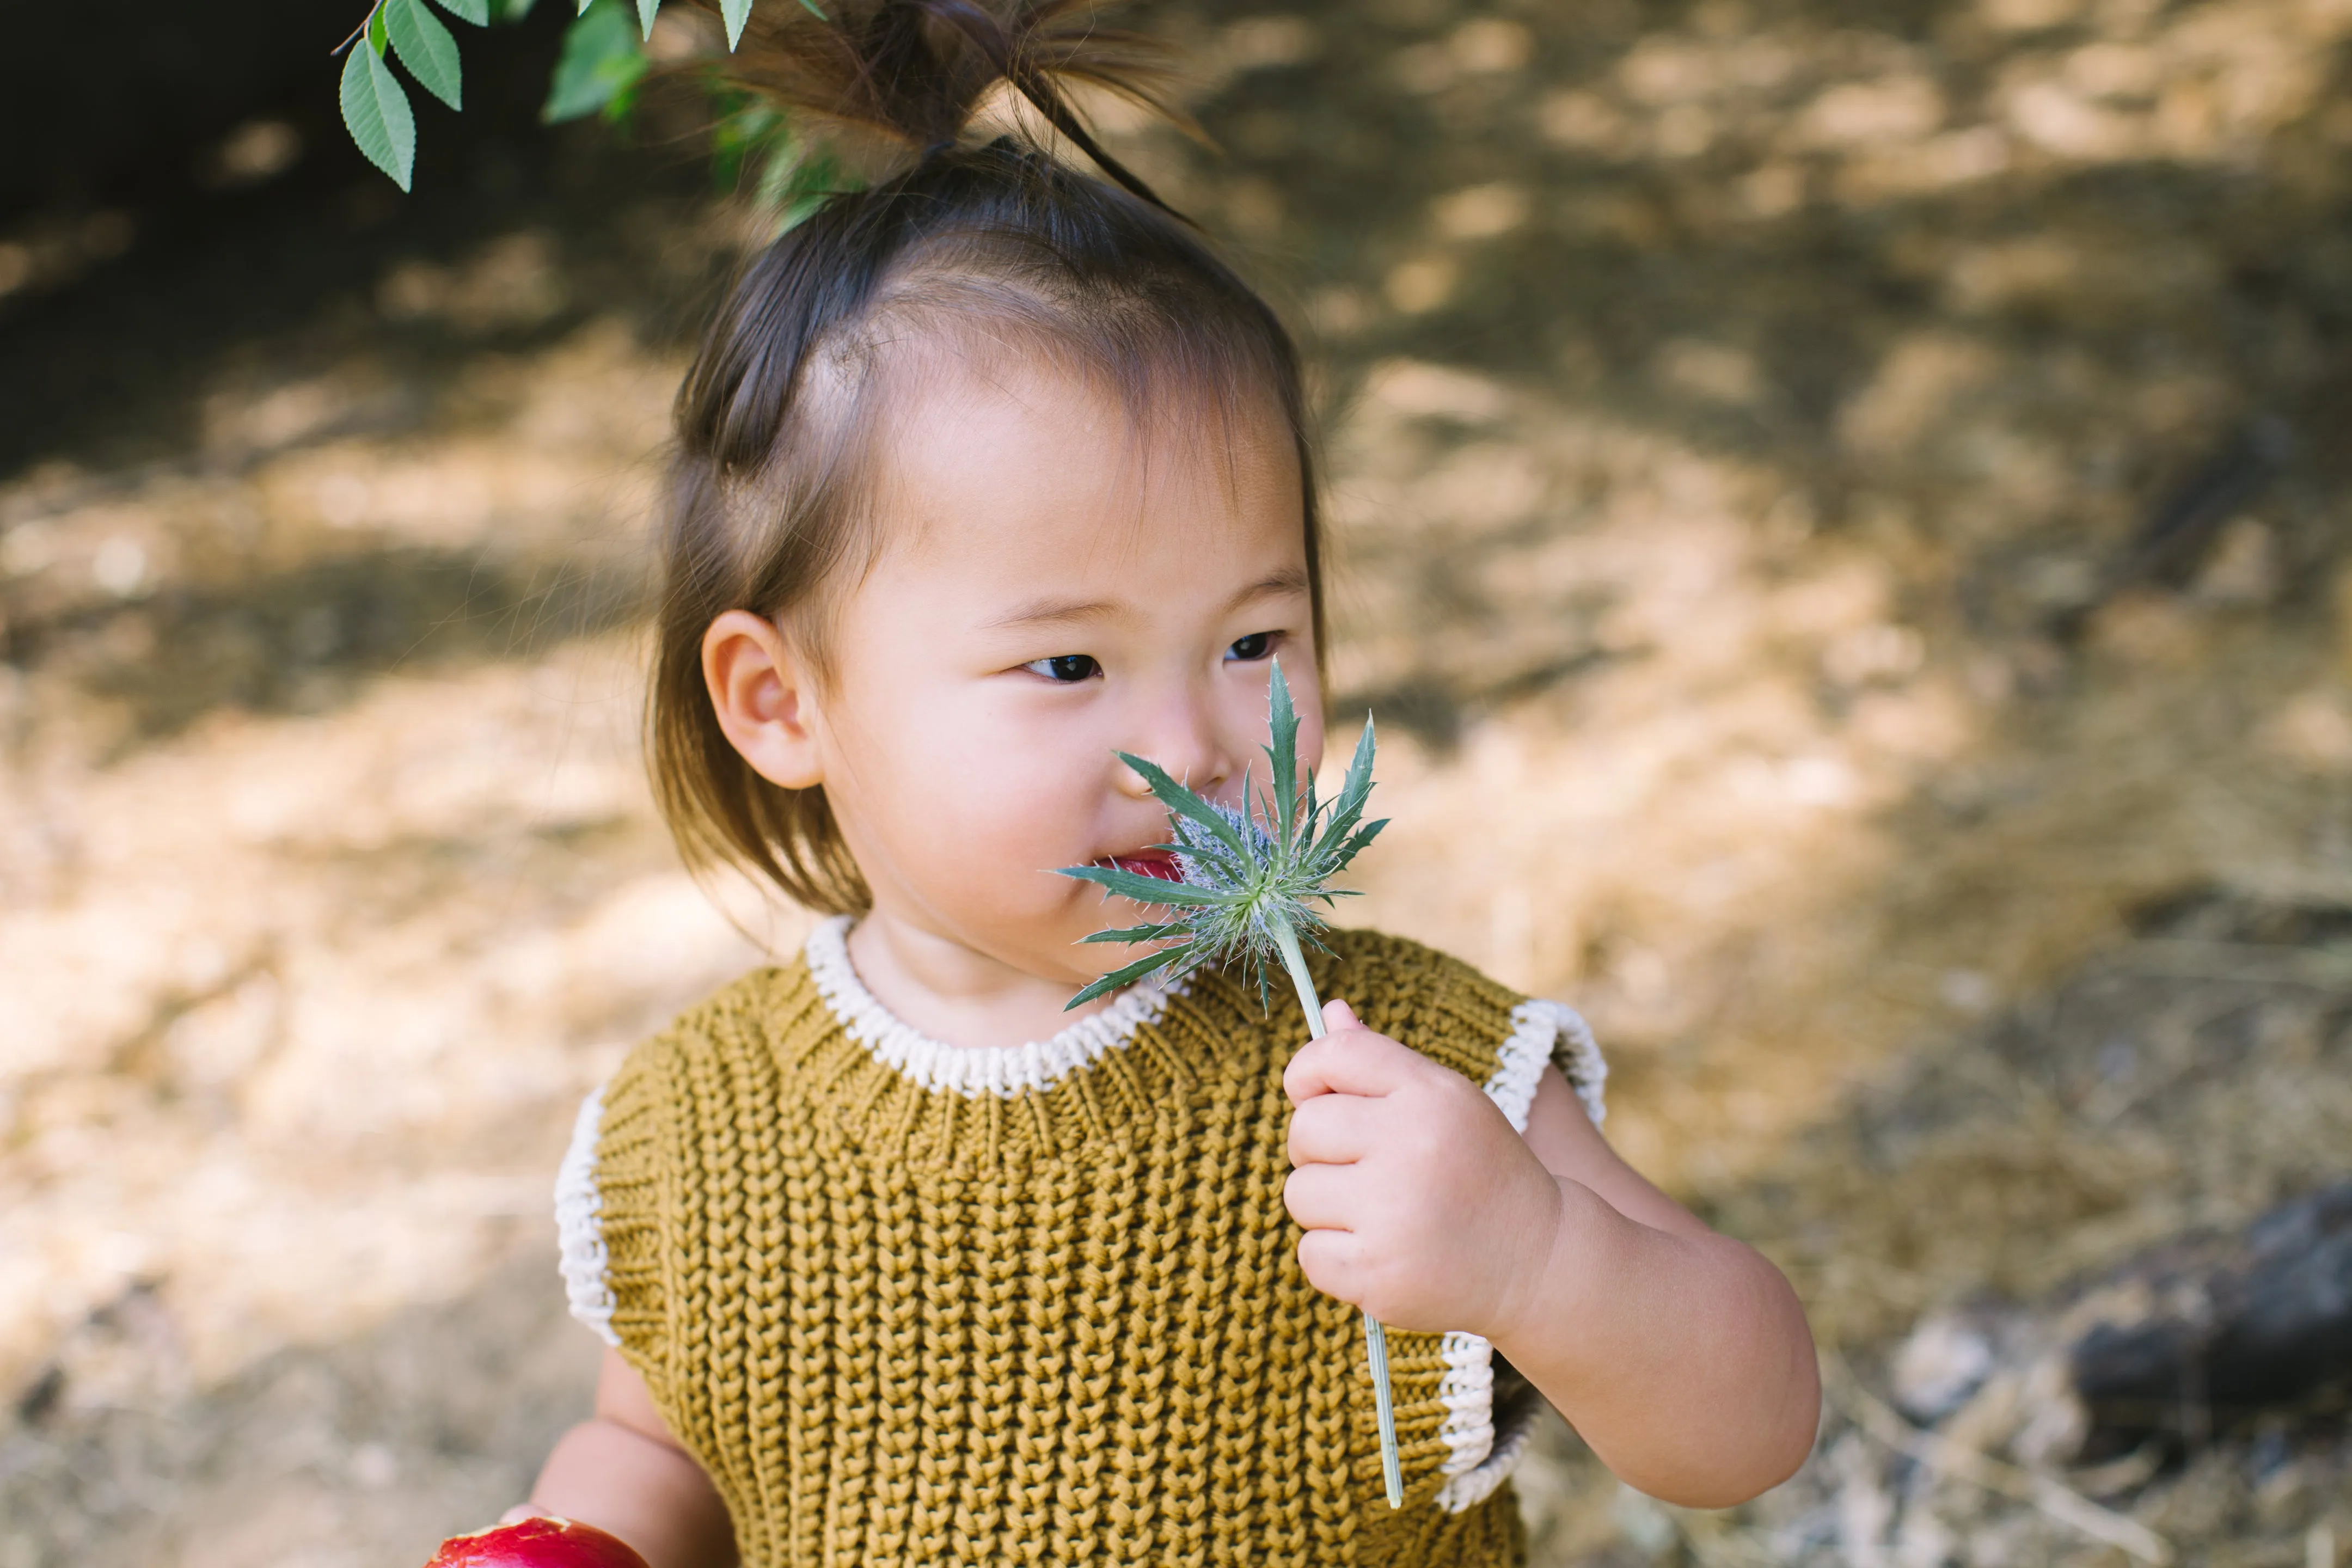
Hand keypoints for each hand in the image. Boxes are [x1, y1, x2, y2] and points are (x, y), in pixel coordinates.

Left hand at [1282, 999, 1566, 1338]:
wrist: (1538, 1260)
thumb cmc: (1479, 1169)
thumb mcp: (1446, 1102)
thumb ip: (1382, 1061)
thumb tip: (1330, 1011)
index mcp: (1431, 1094)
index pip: (1336, 1055)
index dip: (1307, 1072)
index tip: (1313, 1095)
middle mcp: (1413, 1147)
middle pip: (1305, 1128)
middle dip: (1318, 1149)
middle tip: (1361, 1168)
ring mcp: (1394, 1215)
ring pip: (1300, 1193)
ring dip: (1327, 1207)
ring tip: (1380, 1214)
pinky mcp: (1379, 1275)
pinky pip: (1309, 1253)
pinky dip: (1335, 1259)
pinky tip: (1382, 1254)